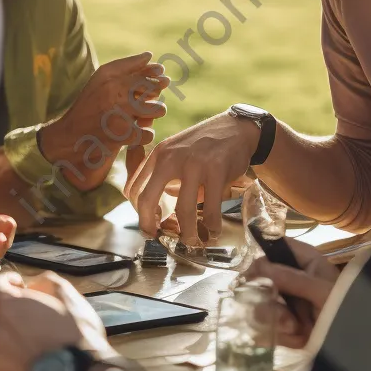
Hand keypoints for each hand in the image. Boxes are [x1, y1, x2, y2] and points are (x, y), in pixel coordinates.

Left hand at [0, 271, 113, 370]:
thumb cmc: (76, 337)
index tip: (19, 285)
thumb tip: (33, 285)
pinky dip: (14, 362)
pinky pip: (3, 365)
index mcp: (8, 307)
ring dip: (9, 339)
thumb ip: (47, 283)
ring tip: (33, 346)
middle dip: (8, 314)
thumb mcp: (70, 299)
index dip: (5, 282)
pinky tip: (33, 365)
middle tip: (30, 318)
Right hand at [38, 53, 168, 190]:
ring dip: (151, 115)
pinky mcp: (122, 136)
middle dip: (155, 96)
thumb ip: (126, 66)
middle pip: (155, 90)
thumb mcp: (101, 79)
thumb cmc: (89, 104)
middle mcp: (115, 94)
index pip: (145, 73)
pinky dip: (143, 135)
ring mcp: (119, 115)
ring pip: (158, 110)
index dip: (157, 76)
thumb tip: (149, 55)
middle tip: (143, 102)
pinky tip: (132, 133)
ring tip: (139, 118)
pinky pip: (148, 133)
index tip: (160, 79)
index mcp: (110, 78)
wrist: (70, 134)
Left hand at [126, 111, 260, 245]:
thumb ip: (163, 177)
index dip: (138, 211)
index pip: (134, 188)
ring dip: (187, 233)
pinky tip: (213, 230)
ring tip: (192, 241)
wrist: (236, 128)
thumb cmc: (204, 146)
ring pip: (183, 210)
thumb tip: (156, 211)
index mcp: (158, 154)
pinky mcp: (216, 171)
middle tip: (157, 238)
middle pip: (147, 200)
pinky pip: (210, 208)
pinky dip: (211, 226)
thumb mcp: (176, 153)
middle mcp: (170, 158)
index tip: (148, 224)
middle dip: (149, 225)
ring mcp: (193, 164)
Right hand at [247, 239, 338, 347]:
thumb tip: (260, 268)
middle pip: (258, 277)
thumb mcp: (323, 292)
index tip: (255, 277)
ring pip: (258, 303)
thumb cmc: (347, 310)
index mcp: (303, 260)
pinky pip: (265, 326)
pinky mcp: (283, 324)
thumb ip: (293, 279)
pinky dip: (280, 334)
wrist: (359, 347)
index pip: (273, 246)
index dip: (261, 259)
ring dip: (273, 318)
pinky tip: (297, 339)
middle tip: (277, 308)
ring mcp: (285, 301)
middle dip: (266, 298)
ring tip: (293, 328)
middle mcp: (290, 277)